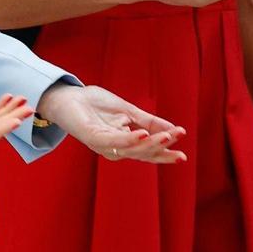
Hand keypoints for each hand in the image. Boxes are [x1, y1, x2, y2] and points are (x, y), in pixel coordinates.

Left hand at [37, 83, 185, 163]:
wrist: (69, 96)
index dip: (165, 152)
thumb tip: (174, 130)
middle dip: (162, 150)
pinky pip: (114, 141)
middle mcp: (115, 148)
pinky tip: (143, 134)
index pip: (148, 151)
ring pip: (131, 149)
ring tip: (168, 136)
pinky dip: (129, 139)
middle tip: (179, 147)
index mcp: (124, 142)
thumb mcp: (128, 111)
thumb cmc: (96, 104)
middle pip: (142, 153)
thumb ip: (149, 121)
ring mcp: (104, 145)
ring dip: (150, 143)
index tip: (183, 155)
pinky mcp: (93, 138)